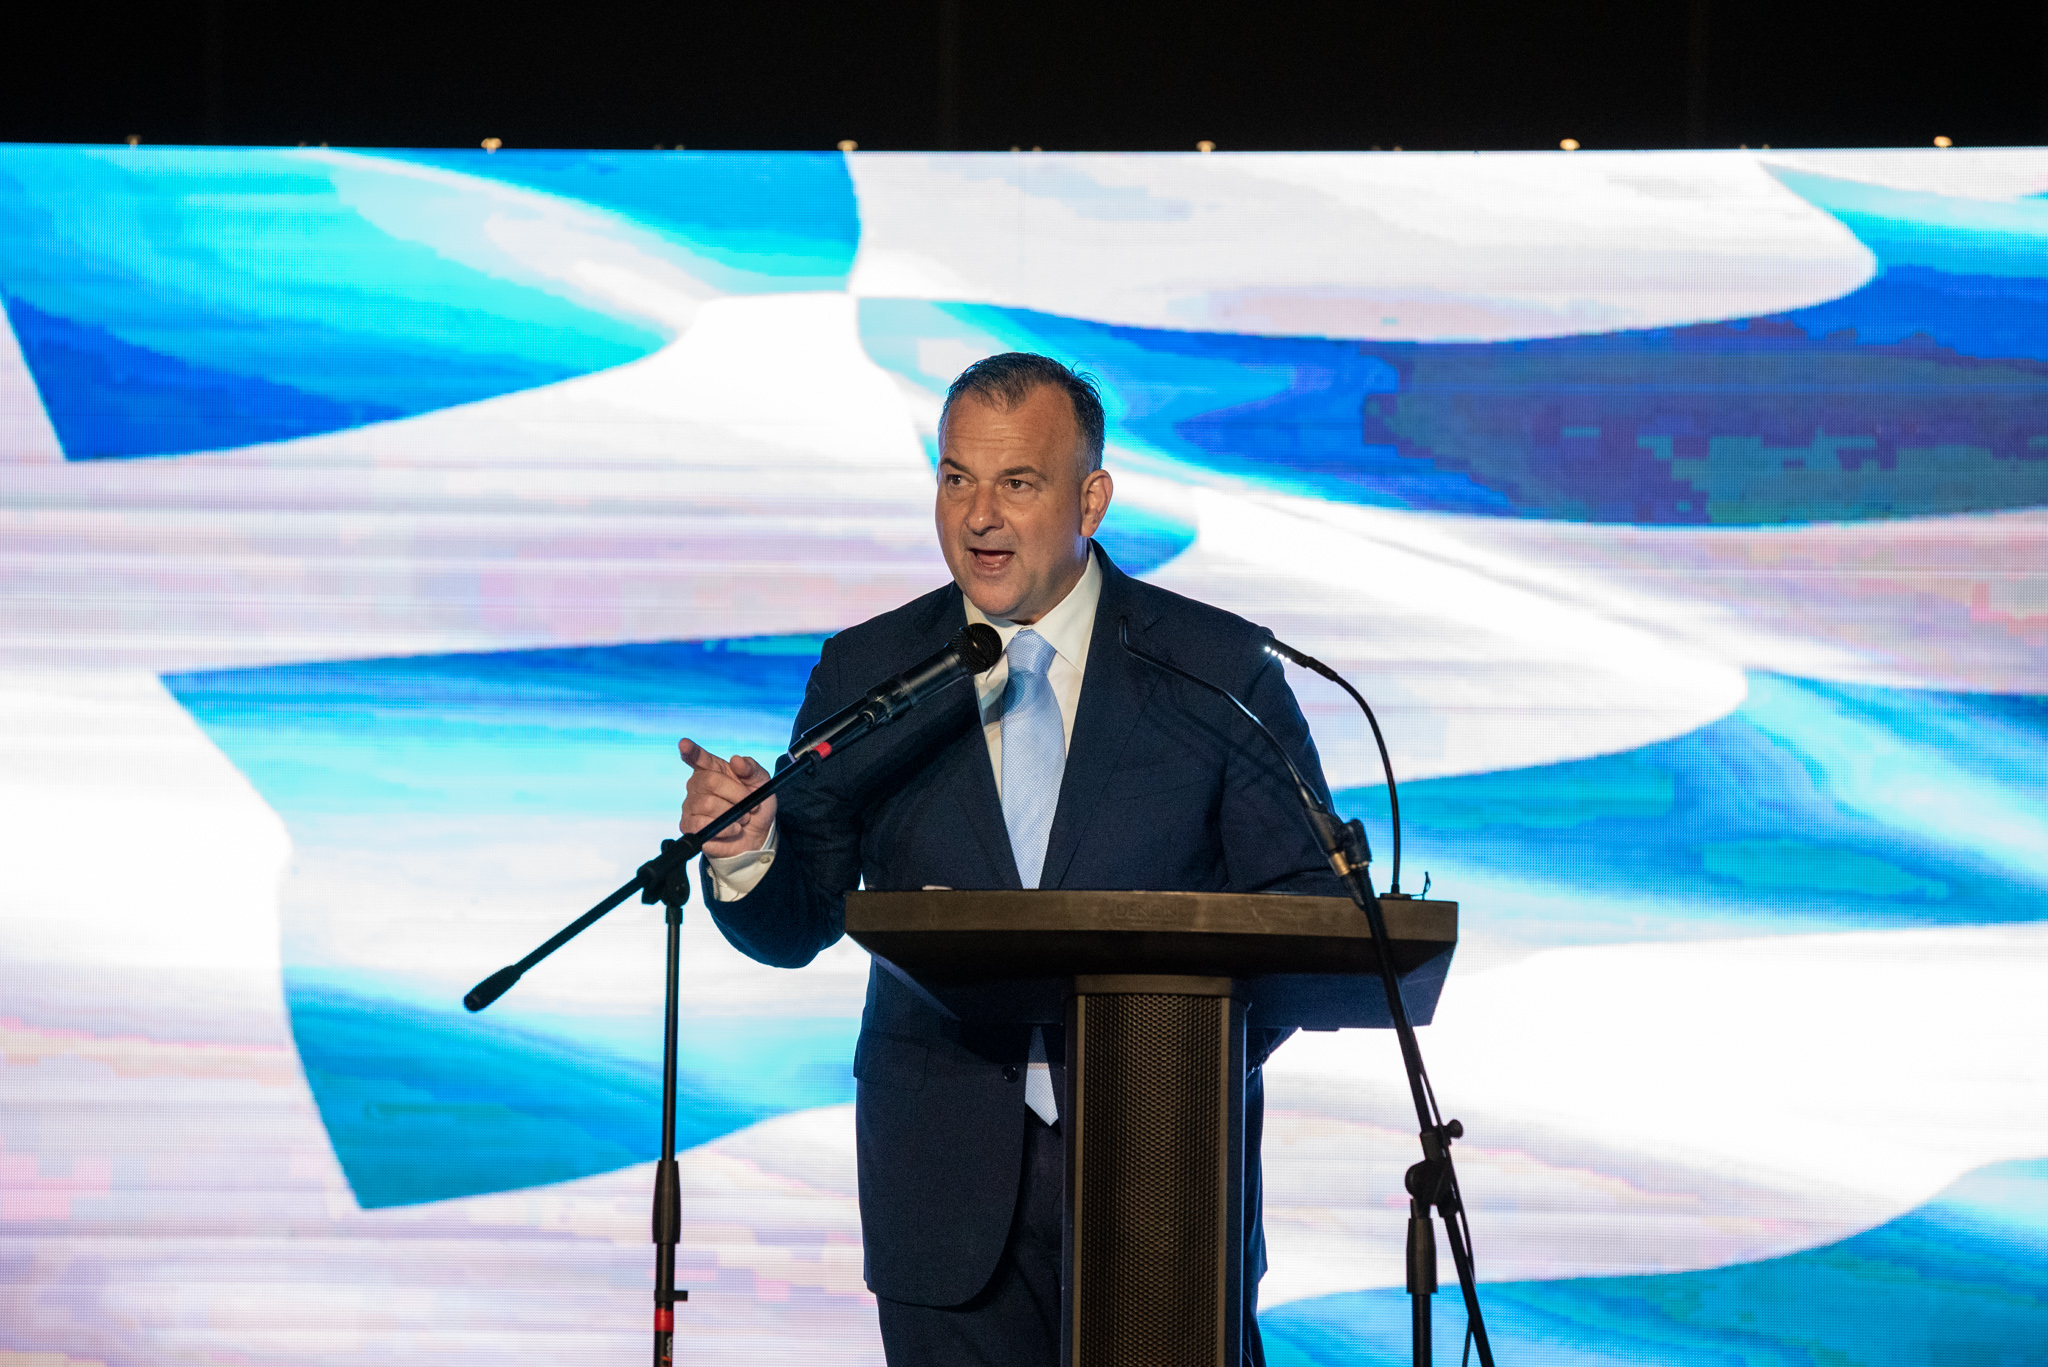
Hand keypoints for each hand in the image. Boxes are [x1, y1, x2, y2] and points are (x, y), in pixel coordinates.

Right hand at [678, 738, 775, 856]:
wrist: (758, 834)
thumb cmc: (756, 804)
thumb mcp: (762, 783)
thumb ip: (751, 769)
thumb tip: (736, 760)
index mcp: (713, 768)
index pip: (698, 757)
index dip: (690, 750)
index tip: (684, 743)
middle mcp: (697, 785)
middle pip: (711, 781)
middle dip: (737, 794)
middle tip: (750, 805)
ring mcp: (690, 805)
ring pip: (708, 804)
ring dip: (732, 814)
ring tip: (742, 819)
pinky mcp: (689, 826)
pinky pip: (702, 825)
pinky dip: (725, 829)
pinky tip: (732, 829)